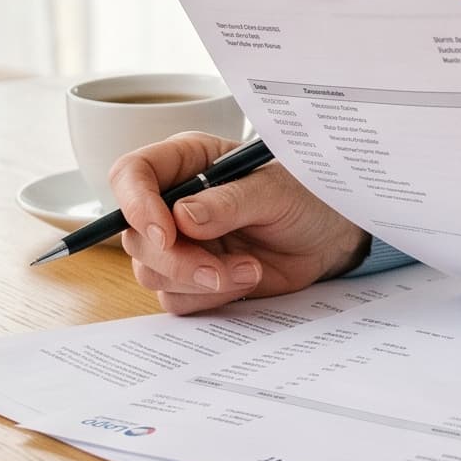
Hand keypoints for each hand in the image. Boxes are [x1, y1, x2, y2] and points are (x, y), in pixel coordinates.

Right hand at [110, 131, 368, 314]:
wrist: (329, 237)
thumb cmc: (305, 197)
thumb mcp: (276, 190)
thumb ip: (229, 201)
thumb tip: (181, 217)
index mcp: (187, 161)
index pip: (131, 175)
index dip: (137, 205)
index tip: (166, 235)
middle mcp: (173, 201)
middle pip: (134, 235)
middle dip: (176, 260)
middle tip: (217, 270)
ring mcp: (179, 242)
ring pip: (151, 272)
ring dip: (198, 280)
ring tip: (249, 269)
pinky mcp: (191, 277)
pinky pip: (175, 298)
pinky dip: (209, 297)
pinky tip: (246, 278)